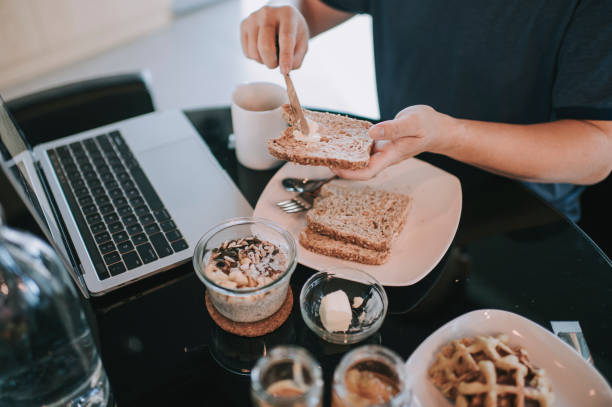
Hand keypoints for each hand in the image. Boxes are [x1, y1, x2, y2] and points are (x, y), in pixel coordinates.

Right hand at [240, 5, 309, 73]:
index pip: (285, 38)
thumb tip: (284, 70)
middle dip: (272, 62)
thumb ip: (296, 58)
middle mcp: (268, 13)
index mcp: (287, 14)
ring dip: (264, 61)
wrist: (280, 16)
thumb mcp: (302, 43)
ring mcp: (253, 18)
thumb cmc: (293, 31)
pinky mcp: (244, 25)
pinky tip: (262, 49)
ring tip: (272, 54)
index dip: (285, 57)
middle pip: (265, 46)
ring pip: (254, 52)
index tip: (285, 71)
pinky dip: (256, 58)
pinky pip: (247, 53)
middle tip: (277, 64)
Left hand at [333, 105, 453, 179]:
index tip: (334, 168)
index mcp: (392, 155)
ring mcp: (382, 149)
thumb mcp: (413, 122)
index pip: (369, 171)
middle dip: (341, 165)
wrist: (437, 127)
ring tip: (326, 146)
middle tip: (321, 156)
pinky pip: (363, 146)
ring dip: (344, 154)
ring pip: (360, 157)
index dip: (351, 173)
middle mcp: (384, 155)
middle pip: (359, 167)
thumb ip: (393, 128)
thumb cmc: (429, 126)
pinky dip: (352, 143)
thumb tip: (372, 132)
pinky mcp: (380, 141)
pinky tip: (341, 136)